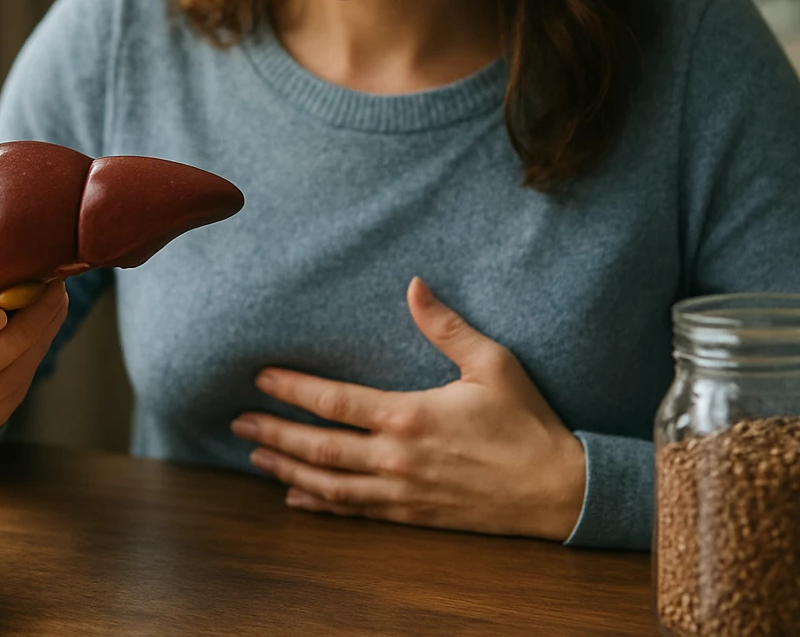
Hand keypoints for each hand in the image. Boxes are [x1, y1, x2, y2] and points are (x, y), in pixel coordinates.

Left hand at [231, 277, 585, 540]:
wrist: (561, 491)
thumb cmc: (527, 422)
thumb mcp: (493, 363)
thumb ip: (446, 326)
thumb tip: (414, 285)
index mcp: (411, 416)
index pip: (335, 402)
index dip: (293, 389)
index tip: (261, 378)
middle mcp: (398, 459)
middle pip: (320, 448)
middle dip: (274, 434)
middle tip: (238, 423)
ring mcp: (403, 492)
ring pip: (330, 485)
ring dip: (289, 472)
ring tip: (256, 458)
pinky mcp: (414, 515)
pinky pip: (357, 513)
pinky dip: (322, 506)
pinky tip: (297, 500)